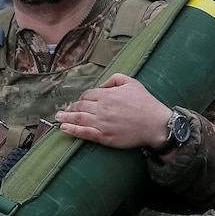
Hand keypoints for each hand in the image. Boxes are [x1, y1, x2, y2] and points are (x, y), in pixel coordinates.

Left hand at [55, 73, 170, 148]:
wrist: (156, 124)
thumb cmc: (146, 103)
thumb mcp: (132, 82)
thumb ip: (115, 79)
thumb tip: (102, 85)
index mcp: (107, 95)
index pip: (87, 95)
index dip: (81, 98)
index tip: (79, 102)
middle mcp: (102, 108)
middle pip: (80, 106)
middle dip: (70, 107)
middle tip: (63, 110)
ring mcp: (102, 123)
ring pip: (79, 119)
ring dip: (66, 118)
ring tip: (58, 118)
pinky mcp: (104, 136)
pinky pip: (84, 133)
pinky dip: (72, 130)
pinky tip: (64, 129)